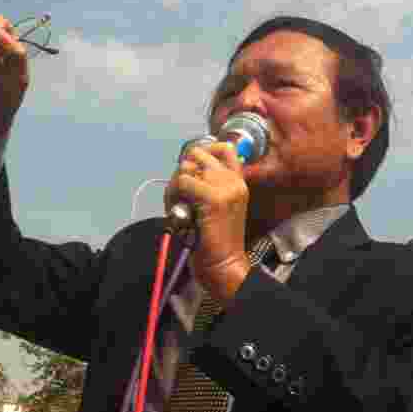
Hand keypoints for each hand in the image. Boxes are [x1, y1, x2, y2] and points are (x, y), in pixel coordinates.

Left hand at [165, 142, 251, 305]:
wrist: (223, 264)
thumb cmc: (215, 241)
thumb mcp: (216, 208)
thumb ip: (208, 186)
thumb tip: (185, 169)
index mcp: (238, 182)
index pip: (224, 147)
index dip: (203, 152)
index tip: (192, 170)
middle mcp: (234, 180)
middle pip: (198, 153)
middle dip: (183, 171)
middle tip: (181, 194)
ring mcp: (225, 187)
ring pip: (186, 168)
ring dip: (176, 186)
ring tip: (179, 207)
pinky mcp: (212, 198)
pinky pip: (182, 182)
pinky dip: (174, 195)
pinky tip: (178, 212)